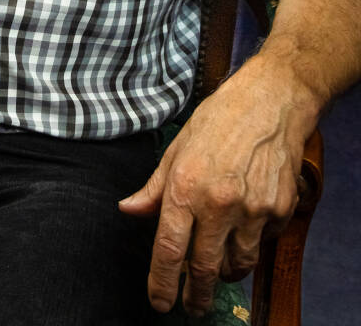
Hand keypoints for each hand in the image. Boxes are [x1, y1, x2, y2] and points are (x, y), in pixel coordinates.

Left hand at [118, 58, 312, 316]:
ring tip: (217, 269)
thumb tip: (128, 210)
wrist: (271, 101)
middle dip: (196, 296)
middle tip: (191, 306)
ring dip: (225, 273)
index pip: (169, 250)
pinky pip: (261, 243)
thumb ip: (154, 187)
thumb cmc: (220, 119)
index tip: (159, 302)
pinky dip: (250, 244)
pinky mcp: (279, 210)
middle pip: (204, 269)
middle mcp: (219, 203)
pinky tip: (244, 228)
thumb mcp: (177, 147)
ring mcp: (252, 209)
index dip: (162, 283)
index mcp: (186, 186)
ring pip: (237, 264)